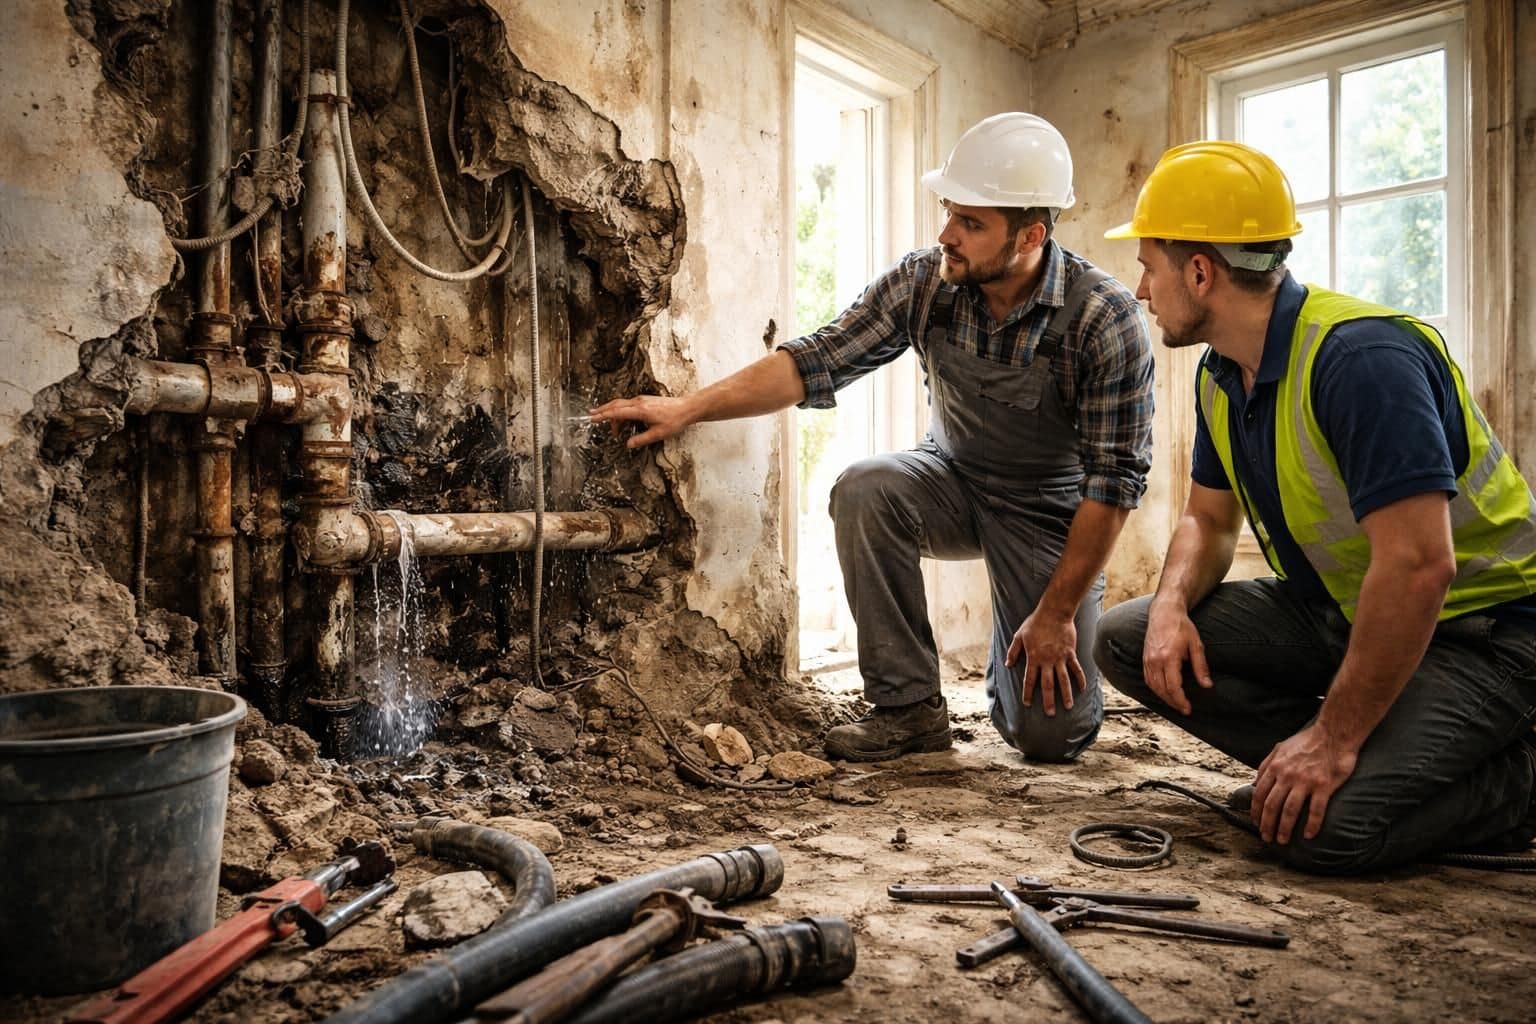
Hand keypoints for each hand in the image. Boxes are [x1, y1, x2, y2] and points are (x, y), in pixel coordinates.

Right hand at [588, 395, 695, 447]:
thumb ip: (641, 439)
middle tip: (591, 416)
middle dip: (602, 410)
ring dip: (613, 414)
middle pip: (615, 405)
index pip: (617, 412)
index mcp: (640, 410)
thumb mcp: (658, 434)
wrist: (686, 408)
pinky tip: (623, 421)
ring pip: (622, 405)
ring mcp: (642, 400)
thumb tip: (628, 444)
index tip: (593, 418)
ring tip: (611, 428)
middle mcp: (639, 402)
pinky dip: (622, 412)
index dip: (604, 415)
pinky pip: (628, 405)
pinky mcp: (645, 401)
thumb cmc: (675, 420)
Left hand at [1005, 608, 1083, 716]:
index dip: (1028, 692)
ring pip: (1064, 680)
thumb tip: (1007, 664)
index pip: (1029, 680)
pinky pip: (1076, 669)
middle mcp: (1047, 661)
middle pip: (1048, 685)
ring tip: (1068, 707)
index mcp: (1033, 658)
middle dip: (1048, 700)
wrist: (1054, 612)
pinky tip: (1083, 689)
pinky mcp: (1070, 653)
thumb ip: (1013, 651)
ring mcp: (1060, 658)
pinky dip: (1080, 679)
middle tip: (1050, 714)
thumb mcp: (1019, 636)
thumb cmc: (1035, 623)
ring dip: (1066, 695)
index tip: (1027, 703)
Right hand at [1141, 599, 1211, 714]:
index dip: (1180, 700)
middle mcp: (1156, 660)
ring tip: (1175, 703)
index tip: (1188, 708)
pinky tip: (1164, 692)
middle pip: (1162, 689)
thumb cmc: (1181, 627)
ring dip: (1163, 697)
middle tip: (1184, 709)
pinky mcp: (1145, 658)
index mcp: (1169, 657)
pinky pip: (1148, 679)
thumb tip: (1207, 685)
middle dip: (1173, 702)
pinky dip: (1155, 689)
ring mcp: (1148, 660)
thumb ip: (1201, 667)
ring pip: (1153, 686)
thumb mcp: (1196, 645)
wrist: (1164, 613)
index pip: (1173, 686)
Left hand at [1251, 723, 1357, 843]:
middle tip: (1267, 838)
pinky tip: (1309, 835)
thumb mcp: (1280, 748)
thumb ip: (1266, 765)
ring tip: (1282, 840)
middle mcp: (1287, 776)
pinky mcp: (1324, 786)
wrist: (1333, 734)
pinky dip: (1311, 825)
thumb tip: (1256, 783)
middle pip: (1272, 806)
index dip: (1256, 812)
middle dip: (1267, 824)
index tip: (1256, 823)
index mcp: (1275, 767)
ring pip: (1290, 811)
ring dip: (1284, 828)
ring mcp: (1305, 782)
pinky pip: (1316, 810)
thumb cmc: (1307, 741)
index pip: (1260, 794)